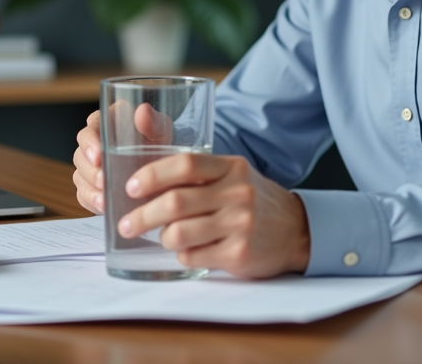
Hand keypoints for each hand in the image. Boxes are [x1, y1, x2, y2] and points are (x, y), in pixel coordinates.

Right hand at [72, 103, 172, 213]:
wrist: (164, 163)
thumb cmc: (158, 140)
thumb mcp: (160, 128)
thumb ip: (151, 120)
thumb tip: (142, 111)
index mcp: (105, 123)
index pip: (89, 131)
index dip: (90, 143)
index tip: (98, 156)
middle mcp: (93, 144)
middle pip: (80, 156)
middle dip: (90, 171)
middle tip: (103, 180)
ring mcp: (90, 167)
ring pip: (80, 177)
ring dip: (90, 189)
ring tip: (104, 200)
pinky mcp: (92, 186)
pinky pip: (84, 195)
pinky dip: (92, 202)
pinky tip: (103, 208)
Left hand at [117, 153, 310, 278]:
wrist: (296, 230)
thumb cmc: (253, 201)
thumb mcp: (233, 177)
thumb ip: (199, 176)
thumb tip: (145, 185)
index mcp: (231, 168)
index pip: (184, 164)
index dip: (151, 175)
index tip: (130, 187)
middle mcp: (236, 193)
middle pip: (176, 202)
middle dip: (142, 215)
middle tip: (125, 224)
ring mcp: (239, 224)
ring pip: (180, 232)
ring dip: (162, 238)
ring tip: (162, 238)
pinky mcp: (239, 253)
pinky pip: (193, 255)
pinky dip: (182, 254)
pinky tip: (188, 250)